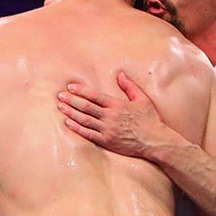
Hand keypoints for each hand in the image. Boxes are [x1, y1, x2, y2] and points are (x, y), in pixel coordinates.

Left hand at [58, 71, 174, 159]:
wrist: (155, 140)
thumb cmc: (150, 120)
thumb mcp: (142, 99)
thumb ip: (130, 86)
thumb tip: (120, 74)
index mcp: (117, 105)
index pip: (95, 95)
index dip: (81, 90)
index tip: (70, 87)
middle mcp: (110, 116)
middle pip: (86, 107)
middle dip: (71, 100)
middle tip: (60, 96)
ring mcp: (107, 129)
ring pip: (84, 119)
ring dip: (71, 113)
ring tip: (60, 107)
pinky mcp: (106, 141)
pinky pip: (88, 134)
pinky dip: (76, 128)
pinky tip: (68, 122)